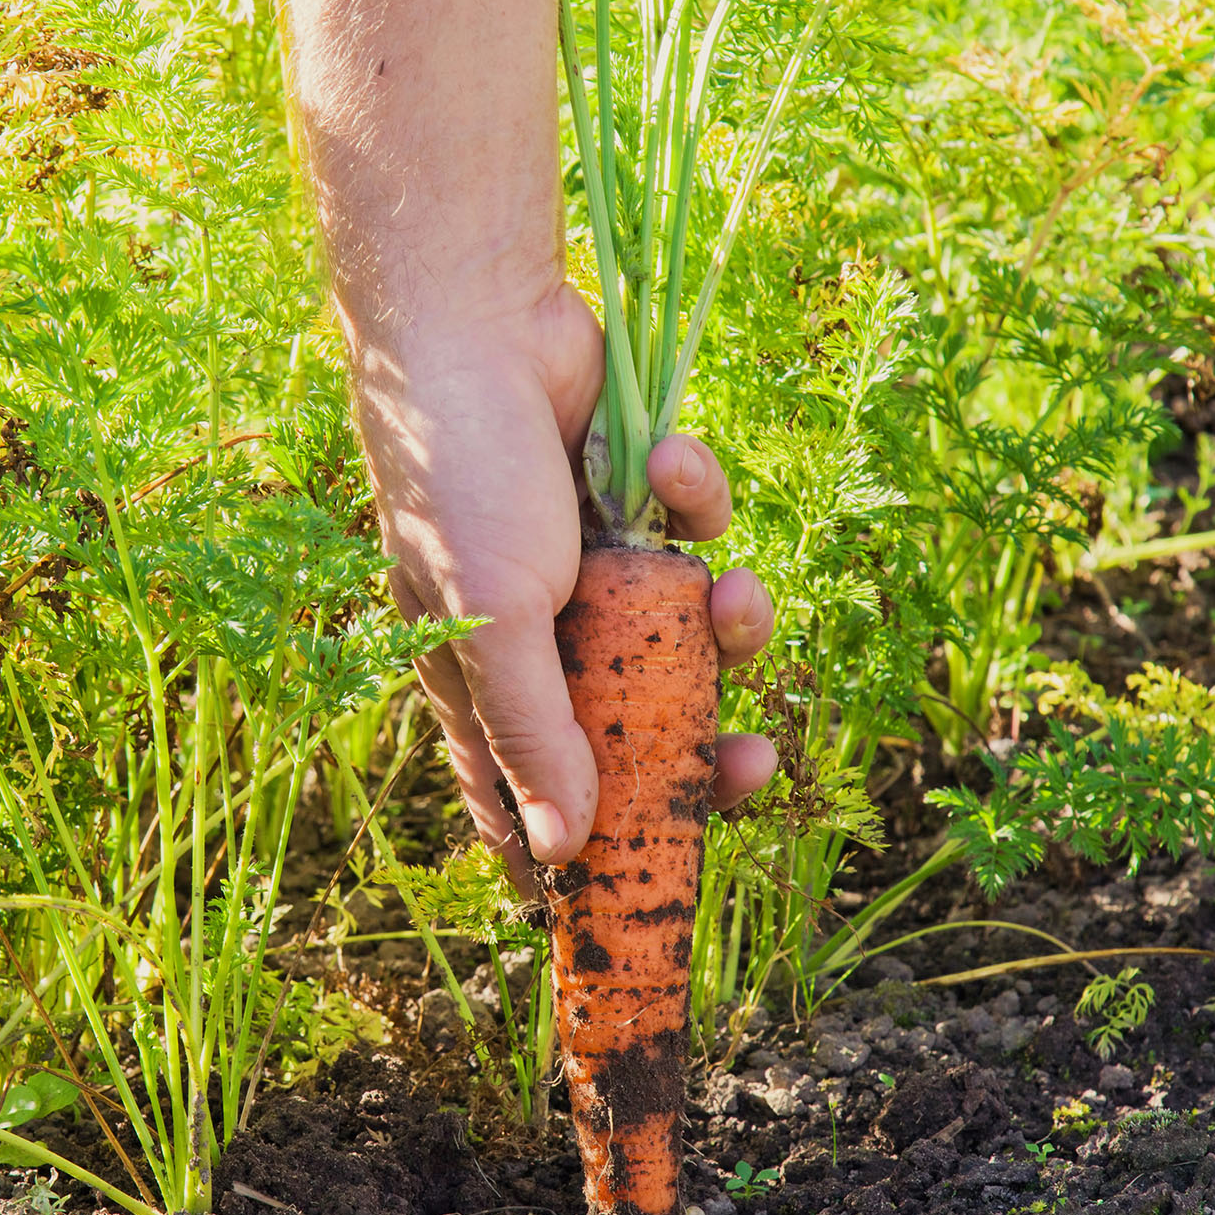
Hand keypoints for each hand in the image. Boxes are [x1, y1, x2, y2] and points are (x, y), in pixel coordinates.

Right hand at [349, 279, 778, 876]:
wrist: (481, 319)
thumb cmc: (463, 475)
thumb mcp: (494, 618)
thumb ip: (535, 734)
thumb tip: (562, 855)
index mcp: (480, 676)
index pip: (524, 795)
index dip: (577, 850)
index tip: (636, 896)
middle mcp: (538, 632)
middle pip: (631, 730)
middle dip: (696, 749)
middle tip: (750, 764)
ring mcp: (590, 569)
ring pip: (684, 638)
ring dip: (725, 621)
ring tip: (734, 592)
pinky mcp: (634, 502)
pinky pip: (696, 534)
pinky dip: (698, 503)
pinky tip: (671, 462)